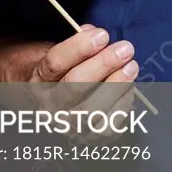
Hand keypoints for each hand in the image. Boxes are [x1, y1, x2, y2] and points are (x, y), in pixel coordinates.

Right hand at [26, 25, 140, 145]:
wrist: (57, 102)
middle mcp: (49, 106)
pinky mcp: (89, 138)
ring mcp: (68, 125)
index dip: (79, 47)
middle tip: (125, 48)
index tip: (102, 34)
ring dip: (117, 85)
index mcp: (39, 79)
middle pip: (75, 85)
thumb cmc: (64, 70)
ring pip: (92, 109)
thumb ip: (78, 41)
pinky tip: (129, 86)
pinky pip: (109, 125)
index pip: (54, 63)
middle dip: (103, 64)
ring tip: (132, 66)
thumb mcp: (63, 51)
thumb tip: (94, 34)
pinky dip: (123, 104)